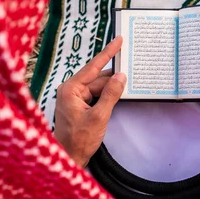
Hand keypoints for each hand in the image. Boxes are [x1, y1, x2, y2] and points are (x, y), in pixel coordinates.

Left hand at [54, 36, 125, 166]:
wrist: (68, 158)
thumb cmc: (79, 140)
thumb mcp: (99, 117)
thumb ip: (111, 95)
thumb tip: (121, 76)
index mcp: (70, 89)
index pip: (92, 67)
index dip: (108, 53)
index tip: (119, 40)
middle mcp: (70, 90)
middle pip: (96, 78)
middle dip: (113, 76)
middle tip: (131, 65)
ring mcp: (73, 98)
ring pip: (97, 87)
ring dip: (111, 87)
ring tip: (128, 81)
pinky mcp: (78, 106)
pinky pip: (95, 95)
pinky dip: (107, 95)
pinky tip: (118, 93)